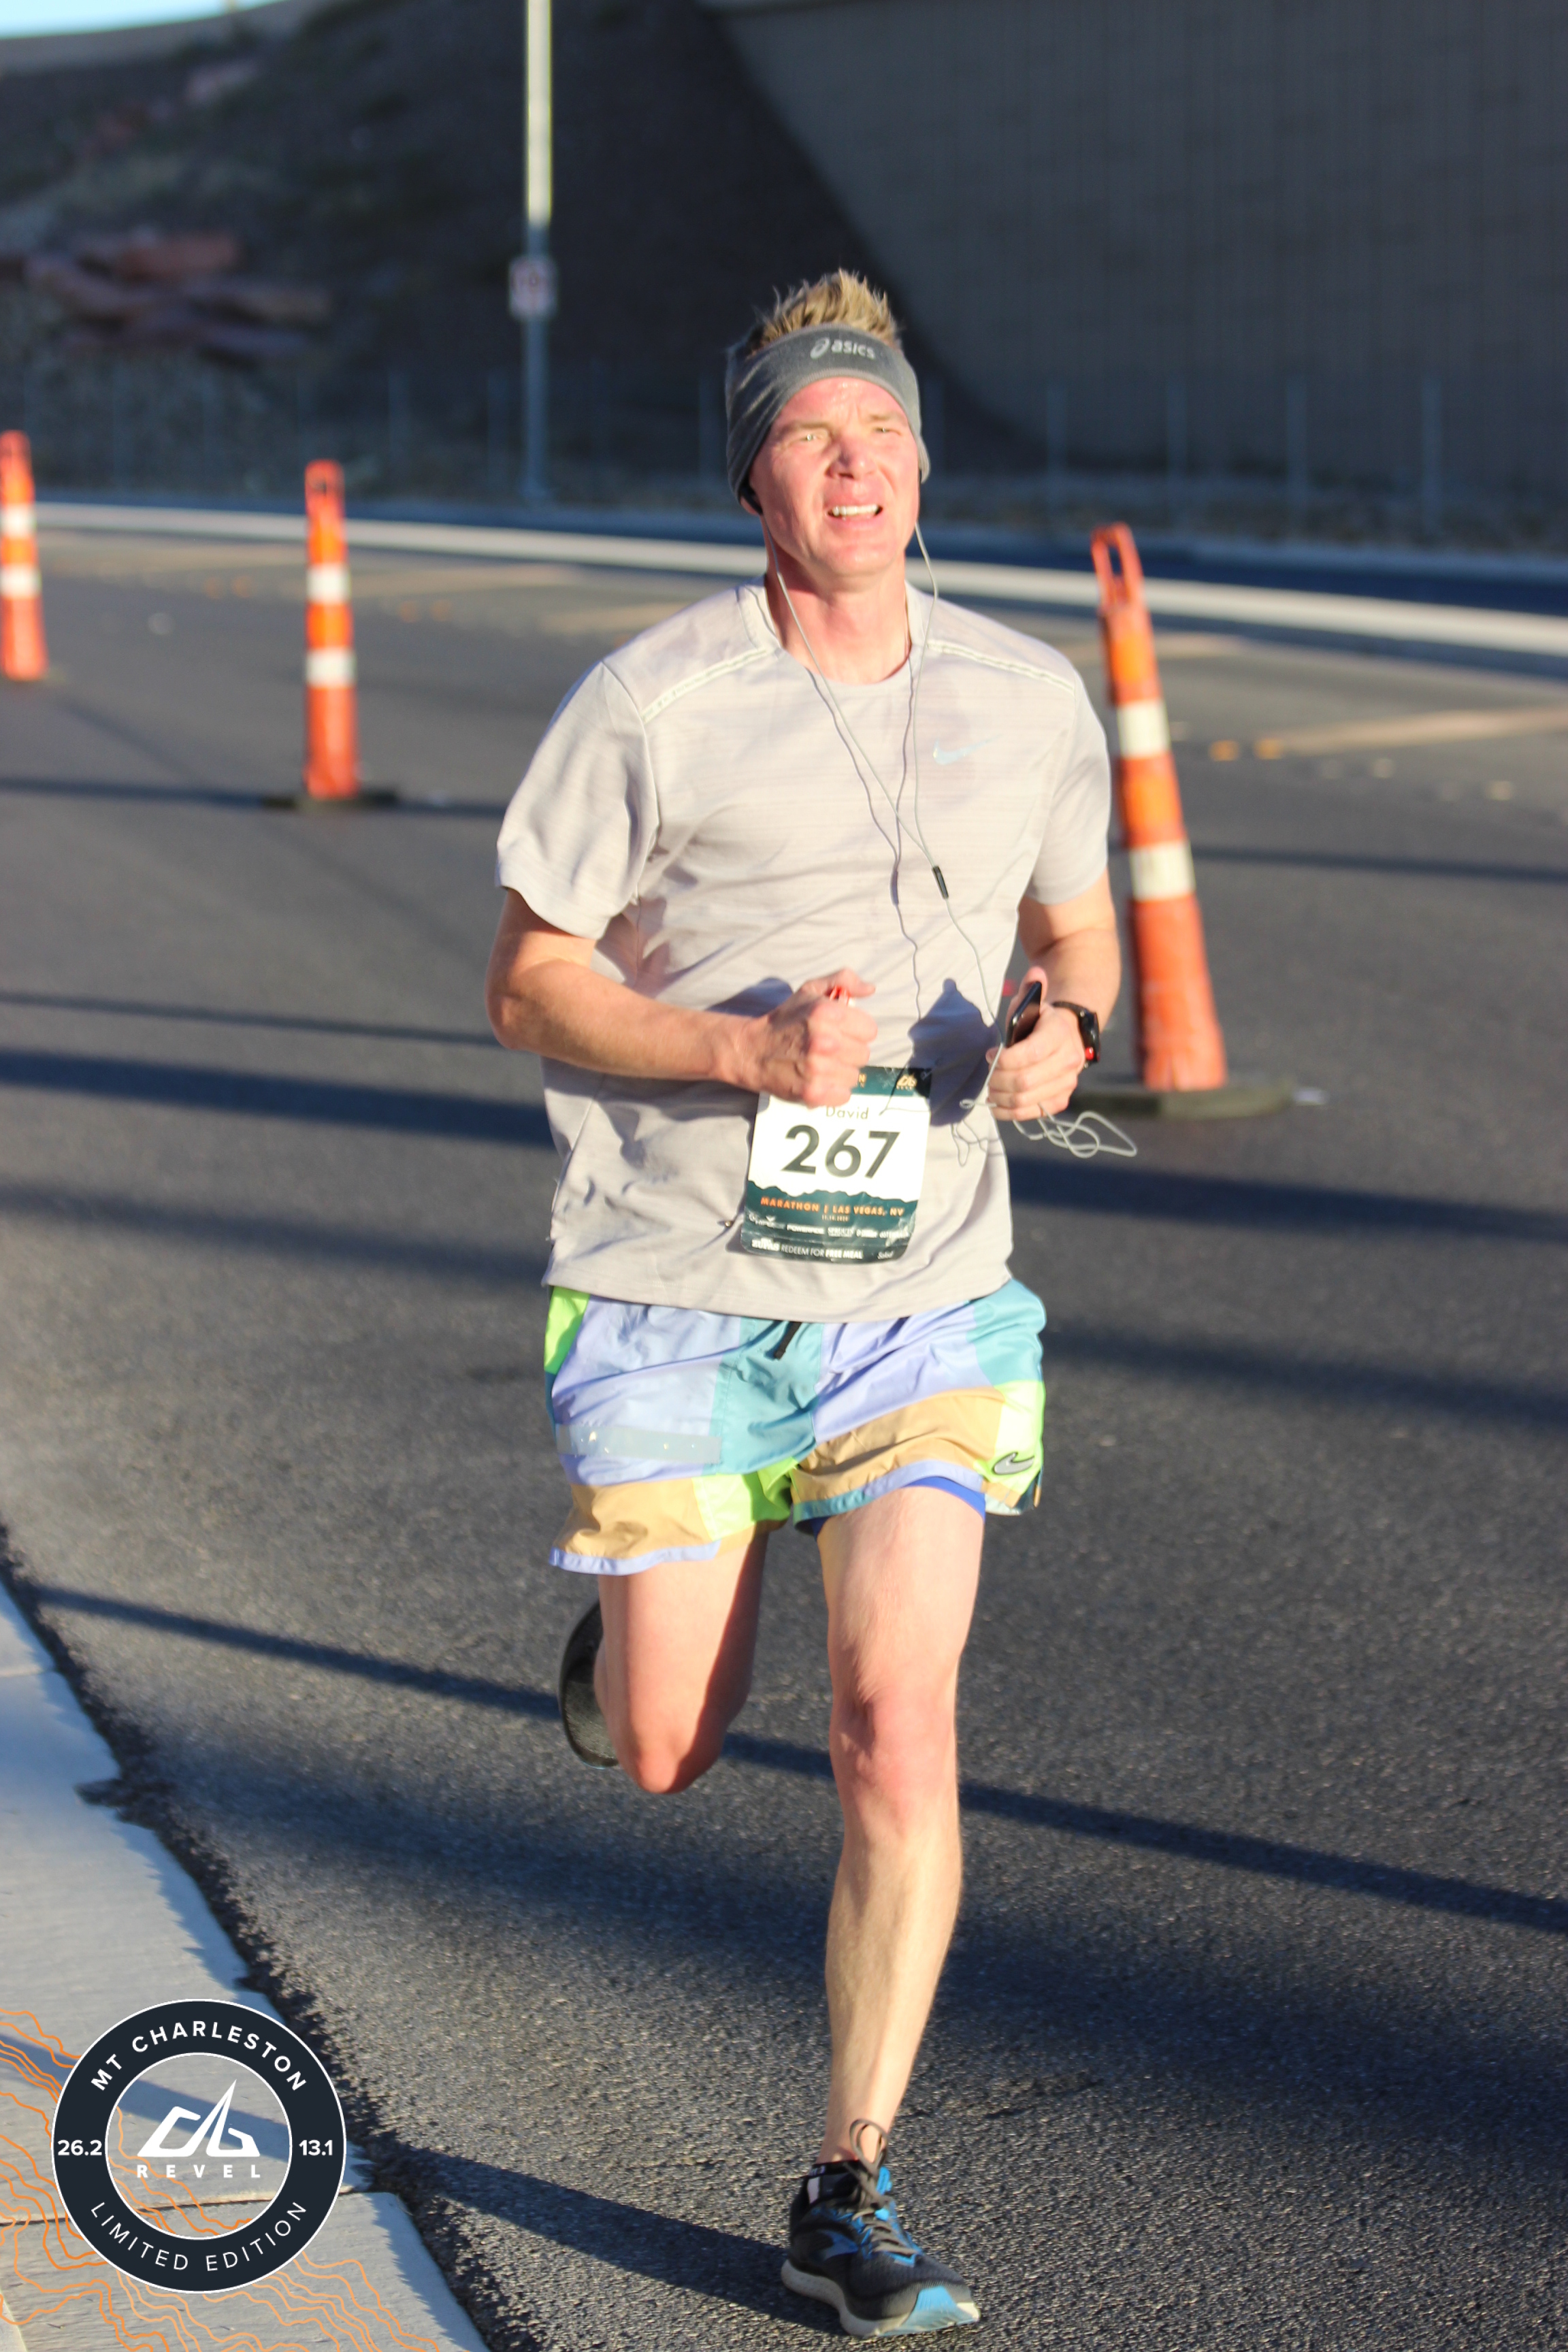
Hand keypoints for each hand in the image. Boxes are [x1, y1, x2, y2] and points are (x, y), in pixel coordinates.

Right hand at [734, 968, 876, 1105]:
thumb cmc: (785, 1020)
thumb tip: (870, 988)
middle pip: (864, 1054)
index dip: (857, 1030)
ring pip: (854, 1075)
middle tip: (829, 1049)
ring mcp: (818, 1070)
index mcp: (827, 1013)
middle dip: (849, 1051)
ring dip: (841, 1071)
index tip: (842, 1031)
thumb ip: (843, 980)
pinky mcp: (813, 1093)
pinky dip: (834, 1090)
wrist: (751, 1050)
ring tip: (822, 1064)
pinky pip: (844, 1095)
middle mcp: (825, 1041)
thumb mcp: (810, 991)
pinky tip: (819, 1079)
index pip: (870, 1030)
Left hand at [986, 967, 1085, 1121]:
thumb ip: (1030, 989)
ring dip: (1000, 1097)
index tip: (990, 1054)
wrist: (1068, 1036)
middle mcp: (1069, 1061)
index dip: (1003, 1059)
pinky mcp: (1061, 1099)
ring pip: (1025, 1099)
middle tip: (987, 1075)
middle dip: (998, 1079)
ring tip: (990, 1090)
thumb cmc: (1041, 1021)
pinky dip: (1010, 1112)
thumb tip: (1035, 973)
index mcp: (1059, 1034)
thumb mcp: (1034, 1003)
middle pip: (1023, 1081)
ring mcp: (1067, 1083)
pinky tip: (997, 1105)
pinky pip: (1033, 1113)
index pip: (1029, 1054)